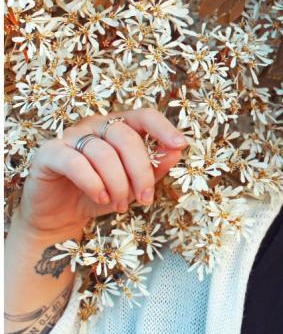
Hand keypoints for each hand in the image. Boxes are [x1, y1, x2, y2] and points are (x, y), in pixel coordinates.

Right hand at [17, 107, 187, 237]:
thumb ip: (155, 166)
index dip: (163, 128)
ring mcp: (71, 136)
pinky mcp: (49, 153)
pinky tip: (100, 198)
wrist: (60, 217)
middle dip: (140, 171)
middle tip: (145, 198)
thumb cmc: (100, 195)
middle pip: (126, 137)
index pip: (144, 116)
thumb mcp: (133, 184)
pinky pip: (76, 163)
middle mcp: (95, 125)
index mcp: (119, 126)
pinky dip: (93, 183)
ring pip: (103, 153)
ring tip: (120, 204)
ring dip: (117, 183)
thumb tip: (176, 151)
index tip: (180, 144)